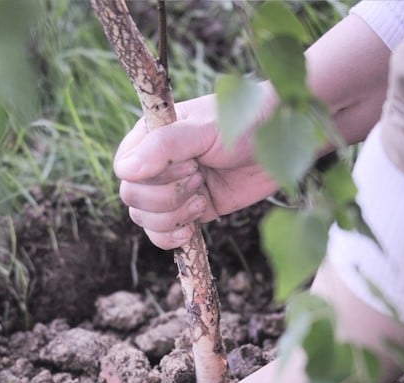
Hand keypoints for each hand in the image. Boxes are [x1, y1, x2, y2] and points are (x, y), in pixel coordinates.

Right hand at [115, 90, 279, 249]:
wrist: (280, 146)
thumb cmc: (243, 123)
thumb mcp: (204, 129)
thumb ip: (163, 146)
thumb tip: (125, 171)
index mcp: (151, 137)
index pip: (124, 169)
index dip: (151, 177)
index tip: (189, 165)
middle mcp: (155, 165)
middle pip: (132, 197)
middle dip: (166, 197)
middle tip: (200, 179)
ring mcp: (170, 190)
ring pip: (144, 219)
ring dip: (173, 216)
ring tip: (203, 199)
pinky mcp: (186, 212)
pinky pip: (160, 235)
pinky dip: (171, 237)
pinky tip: (191, 229)